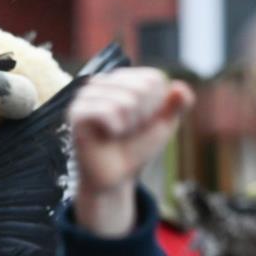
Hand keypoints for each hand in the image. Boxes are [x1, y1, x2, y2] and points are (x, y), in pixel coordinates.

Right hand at [68, 67, 194, 236]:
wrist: (116, 176)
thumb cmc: (137, 147)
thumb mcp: (164, 124)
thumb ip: (178, 104)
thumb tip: (179, 87)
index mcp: (122, 79)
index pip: (153, 79)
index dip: (156, 105)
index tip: (144, 121)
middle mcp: (103, 82)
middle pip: (141, 89)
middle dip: (143, 116)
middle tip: (129, 130)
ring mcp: (87, 96)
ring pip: (125, 102)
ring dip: (129, 125)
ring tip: (118, 133)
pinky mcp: (76, 112)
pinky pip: (106, 112)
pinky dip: (115, 129)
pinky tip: (107, 136)